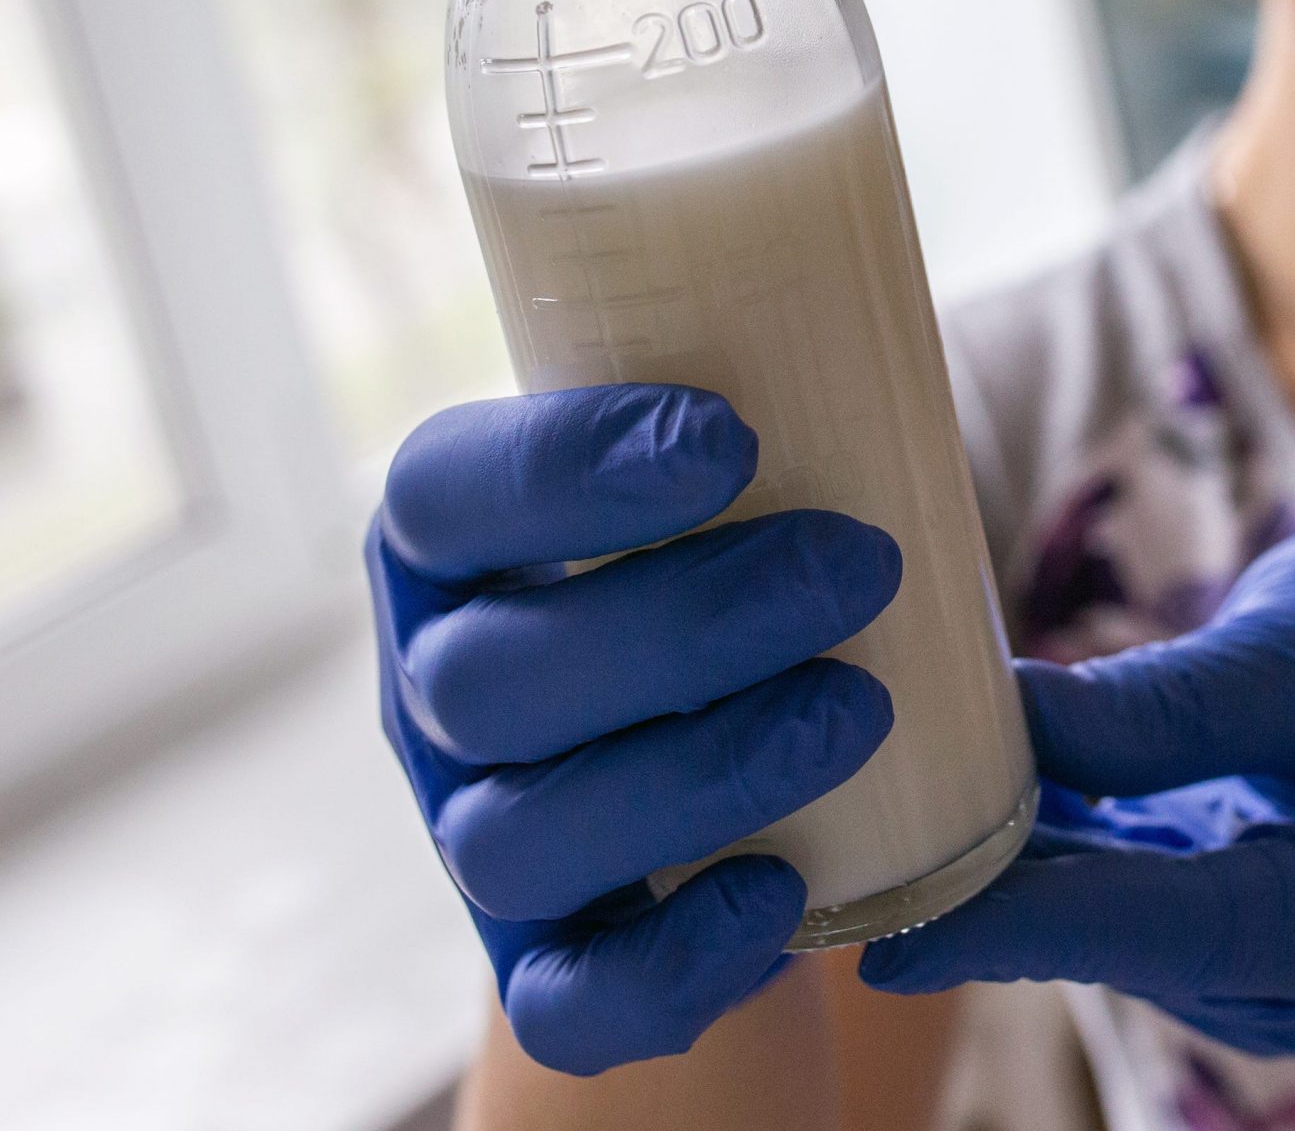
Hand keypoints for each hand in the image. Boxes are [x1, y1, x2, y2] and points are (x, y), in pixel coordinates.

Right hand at [366, 383, 902, 1074]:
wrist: (716, 788)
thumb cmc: (721, 578)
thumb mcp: (701, 489)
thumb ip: (734, 417)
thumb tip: (859, 293)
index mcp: (448, 549)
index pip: (445, 494)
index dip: (566, 465)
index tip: (729, 438)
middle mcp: (434, 692)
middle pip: (496, 675)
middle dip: (688, 622)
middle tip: (858, 569)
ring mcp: (473, 836)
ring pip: (521, 836)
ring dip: (699, 773)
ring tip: (860, 714)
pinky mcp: (542, 962)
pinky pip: (566, 999)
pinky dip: (671, 962)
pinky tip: (785, 898)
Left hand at [860, 522, 1294, 1061]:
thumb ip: (1165, 706)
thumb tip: (1003, 723)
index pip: (1174, 932)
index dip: (1032, 930)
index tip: (898, 935)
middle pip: (1117, 942)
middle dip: (979, 900)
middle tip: (829, 866)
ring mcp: (1256, 967)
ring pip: (1090, 924)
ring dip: (981, 870)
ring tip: (845, 824)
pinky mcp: (1206, 924)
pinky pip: (1095, 891)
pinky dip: (1019, 844)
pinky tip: (916, 796)